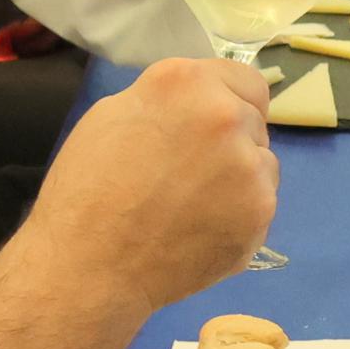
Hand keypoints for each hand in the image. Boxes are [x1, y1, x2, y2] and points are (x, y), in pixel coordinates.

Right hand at [26, 57, 279, 311]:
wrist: (90, 268)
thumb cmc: (86, 191)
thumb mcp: (112, 117)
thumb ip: (167, 101)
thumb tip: (196, 104)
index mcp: (185, 82)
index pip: (244, 81)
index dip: (228, 104)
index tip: (209, 129)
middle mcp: (225, 114)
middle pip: (254, 121)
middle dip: (232, 142)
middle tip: (191, 175)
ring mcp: (249, 164)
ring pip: (263, 163)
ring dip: (240, 179)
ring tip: (193, 208)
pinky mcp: (261, 210)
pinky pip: (261, 203)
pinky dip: (240, 216)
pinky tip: (202, 231)